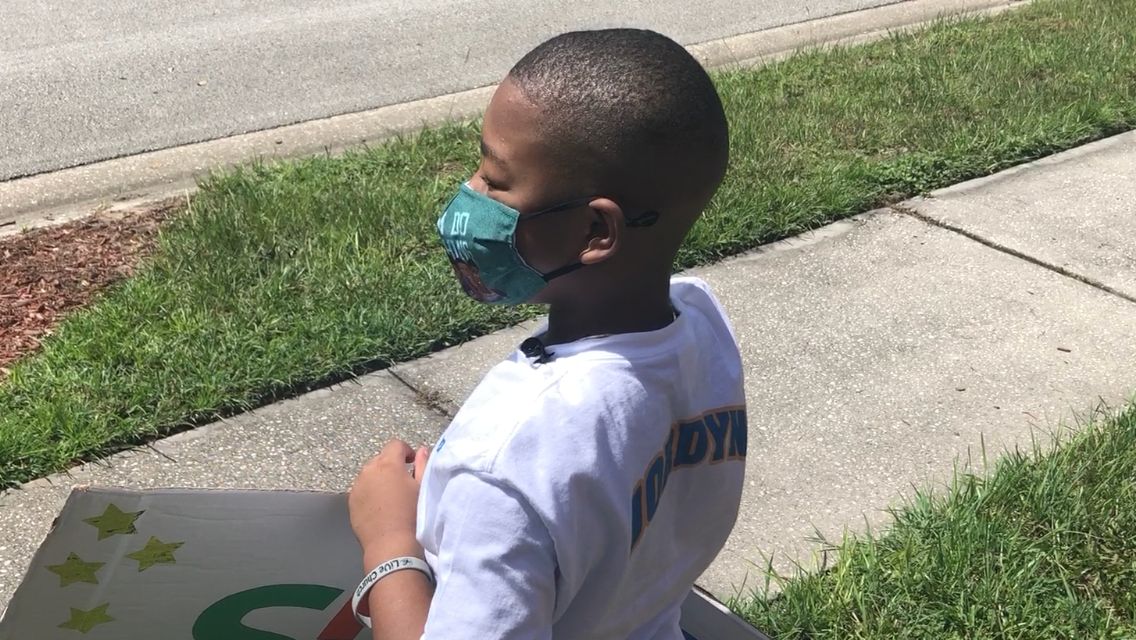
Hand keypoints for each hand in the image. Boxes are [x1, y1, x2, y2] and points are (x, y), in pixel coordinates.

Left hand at [348, 439, 430, 566]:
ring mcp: (357, 486)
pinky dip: (370, 492)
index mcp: (388, 464)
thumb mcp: (422, 488)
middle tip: (404, 481)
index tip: (412, 463)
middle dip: (392, 465)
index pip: (396, 445)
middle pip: (381, 458)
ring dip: (380, 478)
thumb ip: (423, 465)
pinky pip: (362, 489)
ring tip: (391, 495)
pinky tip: (380, 507)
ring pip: (370, 474)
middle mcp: (369, 471)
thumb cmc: (412, 515)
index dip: (406, 451)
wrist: (391, 545)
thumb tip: (422, 450)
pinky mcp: (351, 502)